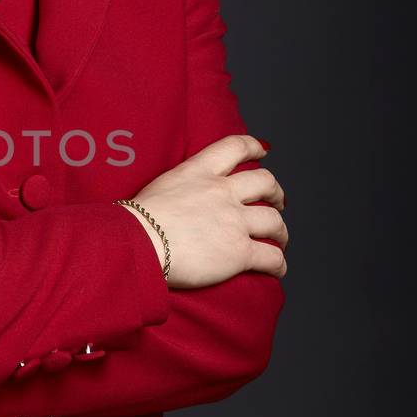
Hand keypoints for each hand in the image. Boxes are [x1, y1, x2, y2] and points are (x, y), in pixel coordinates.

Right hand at [120, 134, 287, 288]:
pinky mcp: (240, 252)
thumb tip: (178, 202)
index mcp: (199, 172)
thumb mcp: (159, 187)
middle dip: (275, 193)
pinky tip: (277, 269)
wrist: (139, 242)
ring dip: (280, 231)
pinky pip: (271, 257)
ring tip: (279, 239)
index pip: (235, 147)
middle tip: (276, 202)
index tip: (262, 151)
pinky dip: (278, 264)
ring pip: (273, 221)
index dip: (253, 147)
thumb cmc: (136, 220)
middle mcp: (222, 192)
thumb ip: (180, 188)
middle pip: (264, 183)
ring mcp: (234, 222)